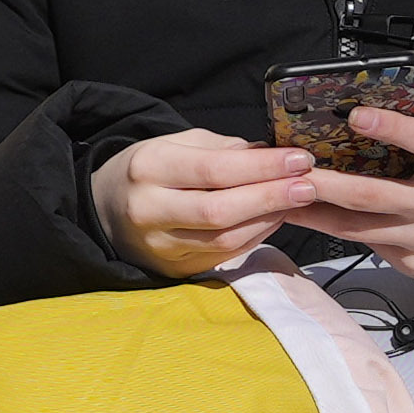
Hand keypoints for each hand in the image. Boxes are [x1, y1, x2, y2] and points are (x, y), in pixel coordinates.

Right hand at [92, 127, 326, 282]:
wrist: (105, 210)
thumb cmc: (150, 170)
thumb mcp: (176, 143)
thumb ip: (223, 149)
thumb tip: (271, 155)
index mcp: (150, 168)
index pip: (214, 170)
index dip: (262, 167)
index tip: (298, 160)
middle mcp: (150, 210)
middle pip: (221, 210)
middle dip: (271, 197)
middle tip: (308, 185)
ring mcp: (161, 245)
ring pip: (226, 239)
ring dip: (269, 219)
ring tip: (297, 200)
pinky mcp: (174, 268)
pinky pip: (224, 254)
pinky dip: (256, 236)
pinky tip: (274, 218)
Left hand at [287, 51, 413, 293]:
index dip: (391, 129)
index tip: (355, 116)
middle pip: (378, 195)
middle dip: (329, 183)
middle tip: (292, 168)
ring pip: (363, 229)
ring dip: (319, 214)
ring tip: (283, 196)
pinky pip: (371, 247)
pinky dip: (339, 233)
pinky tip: (310, 217)